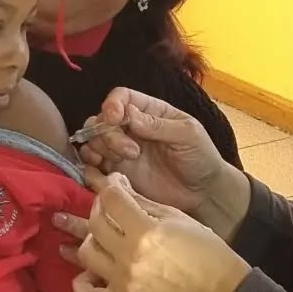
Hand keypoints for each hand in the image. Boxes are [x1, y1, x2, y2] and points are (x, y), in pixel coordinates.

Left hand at [57, 172, 249, 291]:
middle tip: (111, 206)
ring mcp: (124, 281)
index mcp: (146, 232)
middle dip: (100, 207)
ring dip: (91, 239)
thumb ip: (141, 200)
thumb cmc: (202, 248)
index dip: (111, 186)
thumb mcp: (174, 215)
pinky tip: (88, 272)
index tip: (117, 184)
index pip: (111, 200)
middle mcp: (130, 257)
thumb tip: (116, 185)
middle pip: (95, 223)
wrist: (216, 288)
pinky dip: (83, 284)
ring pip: (86, 253)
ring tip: (105, 234)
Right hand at [76, 89, 229, 217]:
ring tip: (121, 161)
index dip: (113, 104)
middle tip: (131, 152)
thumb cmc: (201, 158)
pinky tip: (102, 171)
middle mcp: (132, 128)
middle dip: (109, 133)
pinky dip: (90, 166)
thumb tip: (129, 115)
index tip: (115, 118)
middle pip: (103, 119)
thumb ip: (158, 125)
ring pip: (95, 140)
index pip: (122, 97)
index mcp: (150, 112)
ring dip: (100, 147)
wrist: (203, 194)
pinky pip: (93, 165)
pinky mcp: (118, 173)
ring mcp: (123, 151)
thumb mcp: (188, 135)